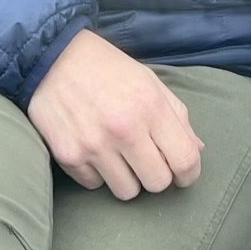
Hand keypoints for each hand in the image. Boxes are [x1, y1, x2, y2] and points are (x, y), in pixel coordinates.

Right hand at [26, 31, 202, 198]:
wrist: (54, 58)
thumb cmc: (109, 69)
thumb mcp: (150, 82)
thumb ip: (178, 117)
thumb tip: (196, 151)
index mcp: (151, 107)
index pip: (184, 160)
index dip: (189, 174)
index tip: (183, 174)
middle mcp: (124, 130)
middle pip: (157, 184)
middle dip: (157, 175)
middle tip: (147, 159)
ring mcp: (94, 146)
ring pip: (127, 192)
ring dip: (128, 178)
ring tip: (119, 155)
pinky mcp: (68, 156)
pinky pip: (95, 185)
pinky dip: (98, 174)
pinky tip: (95, 150)